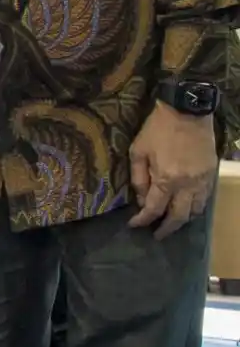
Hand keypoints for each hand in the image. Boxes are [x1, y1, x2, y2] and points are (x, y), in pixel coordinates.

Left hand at [127, 101, 217, 239]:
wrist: (187, 111)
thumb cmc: (157, 129)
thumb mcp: (138, 151)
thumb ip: (139, 178)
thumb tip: (141, 200)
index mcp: (167, 179)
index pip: (154, 209)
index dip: (143, 220)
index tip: (134, 225)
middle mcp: (187, 185)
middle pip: (179, 217)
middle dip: (167, 229)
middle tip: (157, 235)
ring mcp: (203, 180)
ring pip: (196, 211)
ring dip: (183, 220)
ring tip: (172, 223)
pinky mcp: (211, 174)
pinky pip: (205, 199)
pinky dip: (196, 208)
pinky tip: (187, 208)